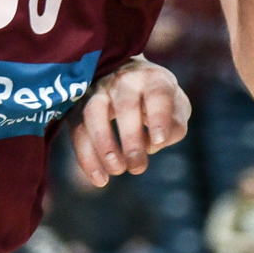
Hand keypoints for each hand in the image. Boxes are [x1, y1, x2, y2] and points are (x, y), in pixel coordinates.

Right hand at [69, 57, 190, 185]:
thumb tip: (155, 143)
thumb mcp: (175, 105)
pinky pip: (78, 131)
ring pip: (94, 113)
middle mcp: (124, 81)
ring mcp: (98, 91)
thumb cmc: (156, 98)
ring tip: (116, 170)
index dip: (159, 117)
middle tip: (137, 166)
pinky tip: (100, 179)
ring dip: (103, 144)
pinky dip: (87, 157)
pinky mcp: (78, 106)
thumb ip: (175, 124)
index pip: (157, 94)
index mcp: (153, 78)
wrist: (122, 73)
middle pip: (125, 105)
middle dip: (131, 138)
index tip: (159, 141)